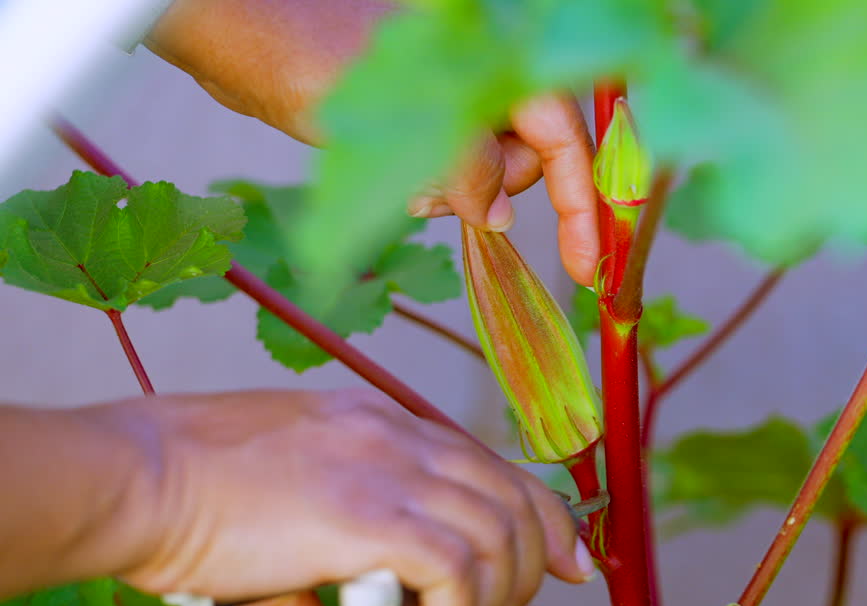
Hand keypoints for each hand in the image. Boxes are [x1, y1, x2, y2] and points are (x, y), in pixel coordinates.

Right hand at [100, 389, 592, 605]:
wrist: (138, 476)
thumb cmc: (186, 494)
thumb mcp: (268, 526)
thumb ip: (306, 581)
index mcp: (382, 424)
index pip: (494, 466)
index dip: (546, 517)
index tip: (570, 562)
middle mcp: (400, 437)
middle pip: (515, 501)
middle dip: (532, 569)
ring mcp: (390, 471)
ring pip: (500, 537)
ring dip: (492, 600)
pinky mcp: (372, 517)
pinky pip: (459, 568)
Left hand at [144, 0, 598, 284]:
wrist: (226, 24)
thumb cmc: (301, 50)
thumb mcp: (397, 124)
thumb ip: (467, 170)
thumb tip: (502, 219)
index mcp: (496, 52)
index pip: (566, 136)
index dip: (581, 205)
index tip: (587, 267)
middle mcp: (483, 66)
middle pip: (532, 154)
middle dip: (498, 192)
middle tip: (441, 202)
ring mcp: (450, 85)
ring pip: (488, 163)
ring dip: (457, 193)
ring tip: (406, 188)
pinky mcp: (418, 106)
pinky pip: (450, 160)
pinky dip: (432, 184)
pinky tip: (396, 183)